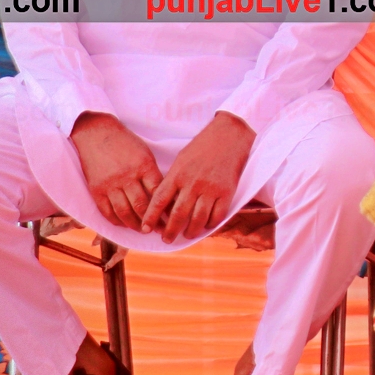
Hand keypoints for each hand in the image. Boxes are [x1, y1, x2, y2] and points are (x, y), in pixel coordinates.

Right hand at [72, 113, 163, 231]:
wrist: (96, 134)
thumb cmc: (126, 143)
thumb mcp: (146, 154)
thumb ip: (153, 175)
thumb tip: (166, 197)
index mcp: (144, 166)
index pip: (158, 193)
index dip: (166, 209)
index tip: (172, 219)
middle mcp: (127, 177)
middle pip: (142, 206)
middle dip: (152, 222)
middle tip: (160, 231)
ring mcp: (110, 185)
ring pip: (124, 213)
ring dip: (135, 225)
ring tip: (143, 230)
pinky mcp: (96, 190)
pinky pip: (107, 212)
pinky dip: (117, 221)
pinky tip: (125, 224)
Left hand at [141, 112, 254, 241]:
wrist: (229, 135)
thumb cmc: (202, 146)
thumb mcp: (181, 160)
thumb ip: (173, 180)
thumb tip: (166, 203)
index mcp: (178, 174)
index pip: (159, 201)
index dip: (150, 217)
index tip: (145, 229)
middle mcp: (193, 183)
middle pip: (178, 214)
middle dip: (170, 231)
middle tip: (167, 239)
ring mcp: (211, 188)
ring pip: (198, 219)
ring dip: (191, 231)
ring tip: (187, 235)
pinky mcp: (227, 191)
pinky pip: (217, 215)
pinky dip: (211, 223)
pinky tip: (206, 225)